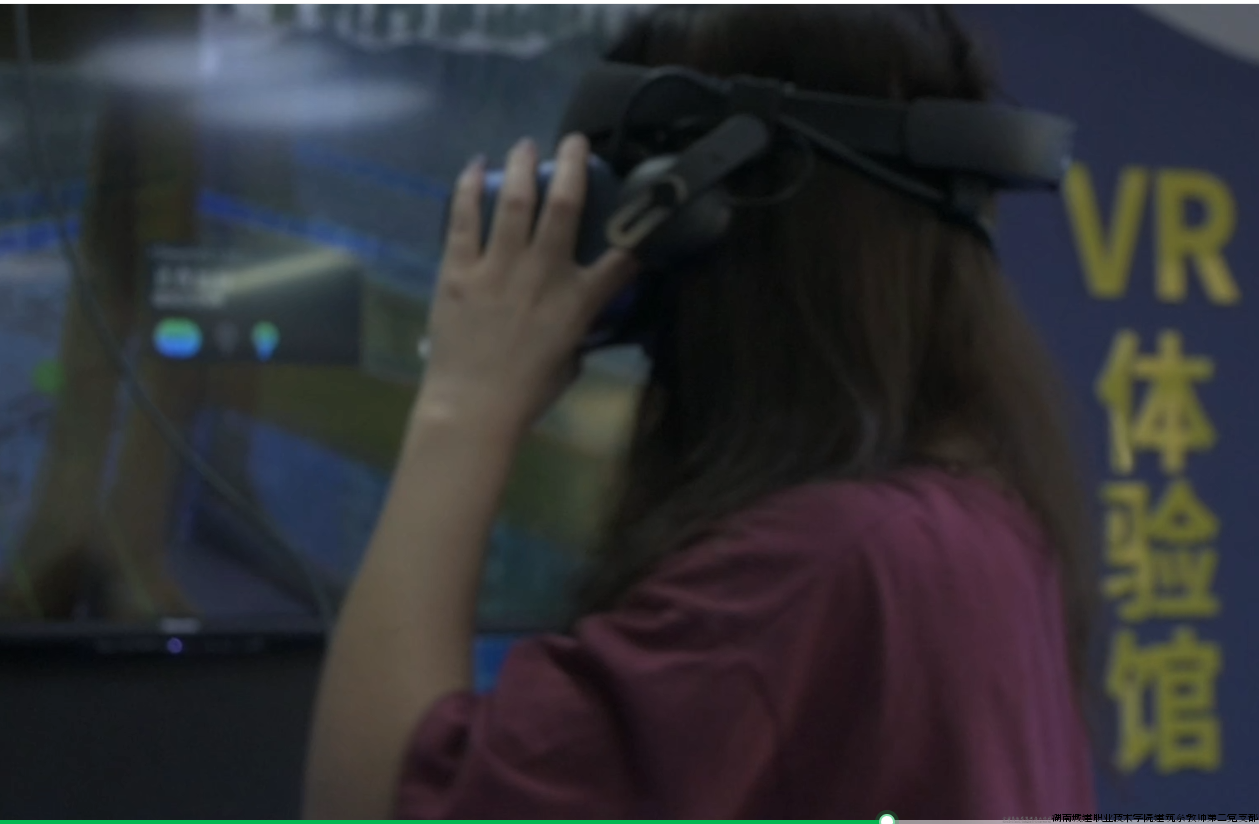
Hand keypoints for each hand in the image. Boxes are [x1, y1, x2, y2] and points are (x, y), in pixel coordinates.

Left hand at [412, 134, 636, 444]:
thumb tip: (575, 313)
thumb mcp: (569, 362)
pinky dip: (467, 188)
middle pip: (564, 206)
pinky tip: (474, 166)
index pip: (620, 258)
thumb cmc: (527, 393)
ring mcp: (498, 267)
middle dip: (572, 165)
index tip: (642, 208)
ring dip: (522, 166)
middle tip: (574, 141)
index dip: (635, 228)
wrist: (473, 407)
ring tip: (525, 144)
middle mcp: (543, 273)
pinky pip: (463, 219)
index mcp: (577, 302)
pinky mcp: (459, 270)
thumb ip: (576, 330)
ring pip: (513, 201)